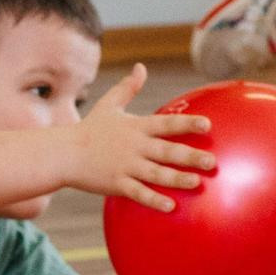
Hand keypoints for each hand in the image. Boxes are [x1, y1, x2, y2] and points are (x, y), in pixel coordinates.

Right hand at [61, 64, 215, 211]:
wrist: (62, 153)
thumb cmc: (89, 129)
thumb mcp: (108, 105)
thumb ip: (128, 87)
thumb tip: (140, 67)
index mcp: (136, 127)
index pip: (166, 124)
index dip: (187, 123)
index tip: (207, 125)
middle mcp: (134, 147)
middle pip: (166, 151)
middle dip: (190, 156)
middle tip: (212, 161)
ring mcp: (125, 166)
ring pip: (156, 173)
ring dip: (176, 179)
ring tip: (197, 183)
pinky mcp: (116, 184)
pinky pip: (138, 193)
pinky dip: (153, 200)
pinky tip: (170, 207)